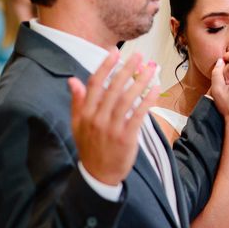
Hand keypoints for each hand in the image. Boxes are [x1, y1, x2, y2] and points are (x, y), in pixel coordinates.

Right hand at [68, 50, 159, 185]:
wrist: (98, 175)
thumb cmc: (90, 147)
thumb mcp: (77, 125)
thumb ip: (77, 101)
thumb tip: (73, 79)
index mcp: (85, 113)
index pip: (94, 84)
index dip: (105, 66)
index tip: (115, 52)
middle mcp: (97, 118)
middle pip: (113, 88)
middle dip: (127, 69)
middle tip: (140, 56)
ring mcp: (112, 128)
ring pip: (127, 99)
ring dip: (140, 82)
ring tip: (151, 69)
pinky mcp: (126, 137)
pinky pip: (138, 115)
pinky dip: (147, 101)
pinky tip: (155, 89)